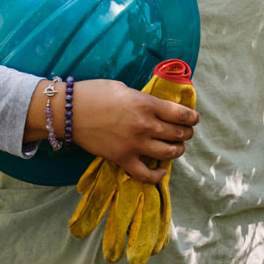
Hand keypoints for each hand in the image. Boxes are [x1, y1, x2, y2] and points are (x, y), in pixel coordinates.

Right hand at [24, 78, 198, 182]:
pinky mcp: (122, 159)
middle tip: (186, 132)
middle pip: (178, 134)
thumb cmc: (95, 93)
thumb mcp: (124, 88)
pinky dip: (157, 175)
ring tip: (176, 147)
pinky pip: (146, 174)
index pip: (181, 114)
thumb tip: (158, 106)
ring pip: (169, 154)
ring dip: (177, 150)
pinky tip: (161, 170)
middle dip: (186, 133)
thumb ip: (144, 99)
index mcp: (147, 104)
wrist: (69, 111)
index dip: (192, 117)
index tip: (194, 119)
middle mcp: (145, 126)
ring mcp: (135, 145)